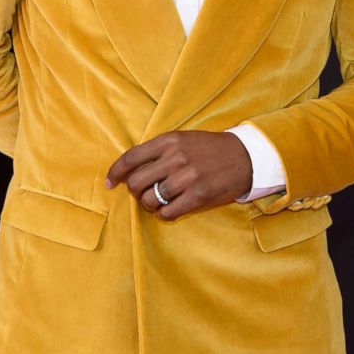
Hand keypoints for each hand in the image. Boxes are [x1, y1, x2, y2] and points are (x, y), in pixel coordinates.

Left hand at [105, 131, 252, 219]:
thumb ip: (158, 151)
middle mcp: (176, 158)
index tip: (109, 182)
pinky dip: (164, 214)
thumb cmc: (209, 149)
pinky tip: (171, 208)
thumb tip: (129, 170)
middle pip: (136, 183)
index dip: (116, 172)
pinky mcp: (198, 196)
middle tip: (145, 192)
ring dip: (150, 205)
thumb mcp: (183, 140)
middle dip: (135, 192)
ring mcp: (187, 178)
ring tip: (160, 201)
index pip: (131, 158)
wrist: (244, 157)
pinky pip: (167, 212)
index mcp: (169, 141)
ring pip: (149, 200)